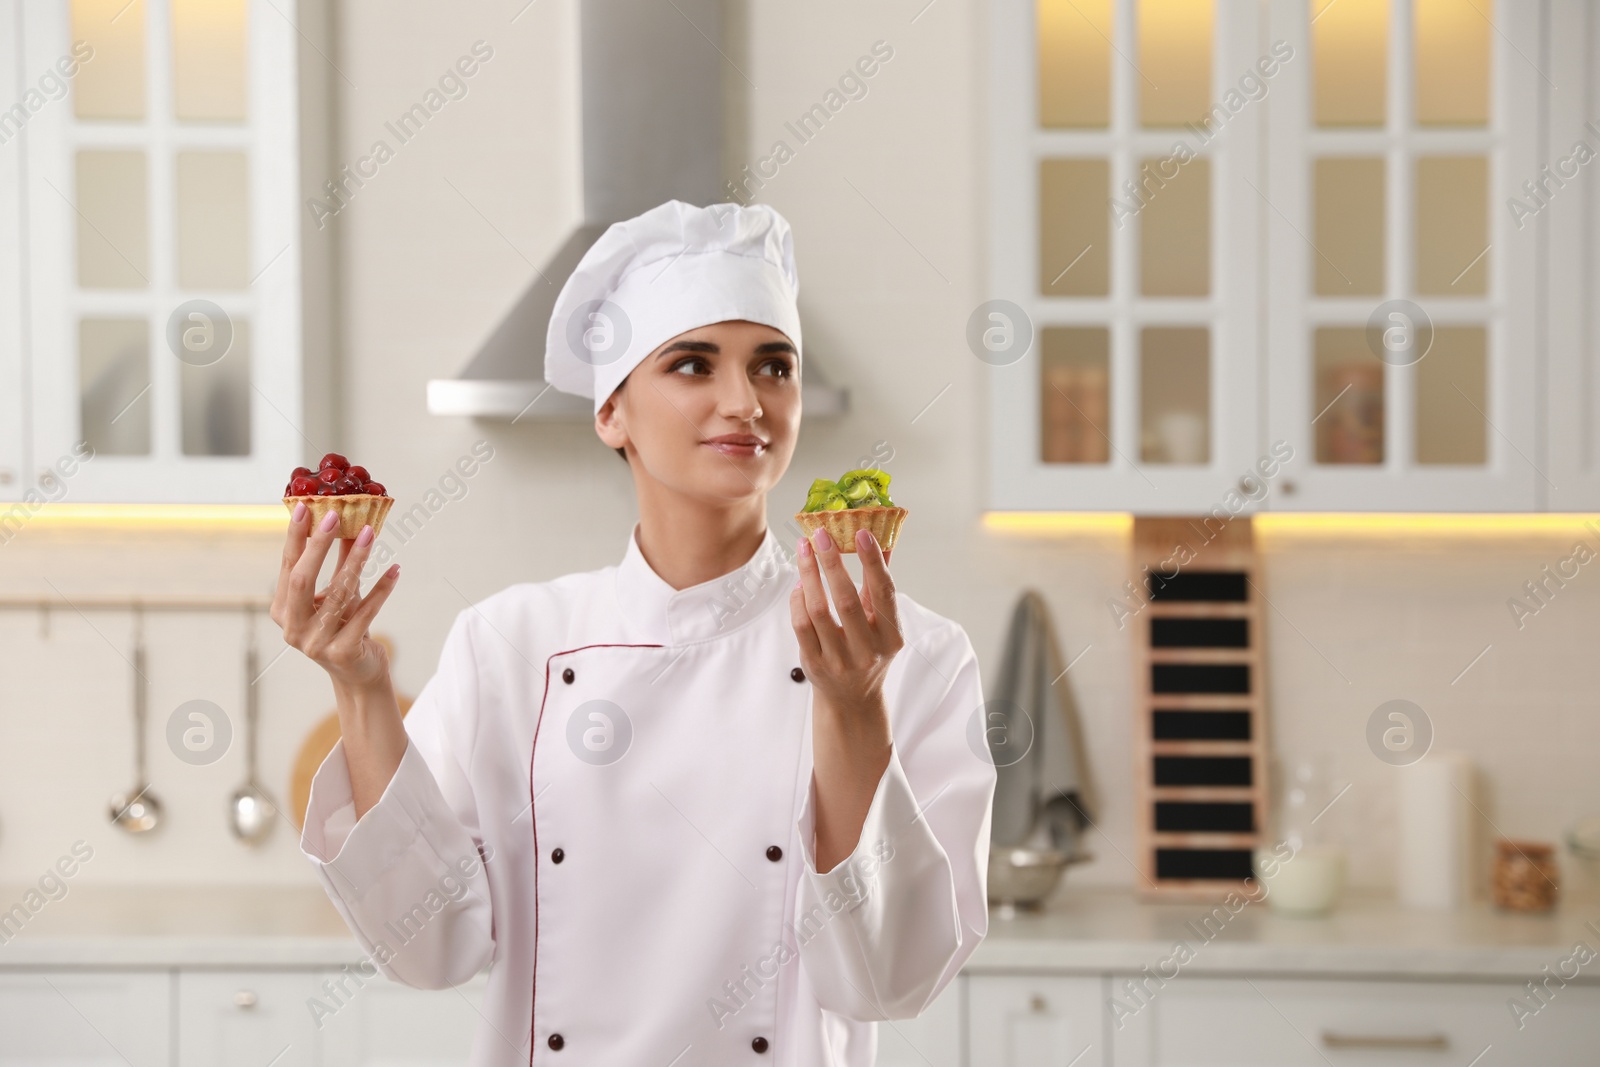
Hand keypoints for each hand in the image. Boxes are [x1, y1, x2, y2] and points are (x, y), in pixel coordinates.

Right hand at [270, 503, 399, 689]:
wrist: (358, 673)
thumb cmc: (344, 627)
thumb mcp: (339, 593)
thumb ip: (339, 562)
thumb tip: (351, 522)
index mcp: (283, 610)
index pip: (288, 566)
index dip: (297, 537)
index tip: (307, 507)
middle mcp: (292, 628)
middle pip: (301, 579)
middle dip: (317, 545)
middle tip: (335, 515)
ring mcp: (315, 643)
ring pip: (338, 593)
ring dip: (356, 559)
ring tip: (371, 533)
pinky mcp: (342, 652)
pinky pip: (365, 613)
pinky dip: (381, 589)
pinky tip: (394, 569)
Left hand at [789, 527, 903, 711]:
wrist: (852, 699)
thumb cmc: (869, 651)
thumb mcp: (882, 624)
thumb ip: (879, 585)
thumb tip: (882, 541)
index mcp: (891, 637)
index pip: (883, 593)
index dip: (873, 562)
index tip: (861, 533)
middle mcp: (867, 650)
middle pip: (846, 599)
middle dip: (832, 563)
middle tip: (821, 534)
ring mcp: (839, 659)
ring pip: (818, 610)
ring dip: (809, 575)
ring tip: (804, 550)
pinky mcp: (814, 663)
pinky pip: (800, 625)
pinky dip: (797, 599)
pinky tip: (799, 583)